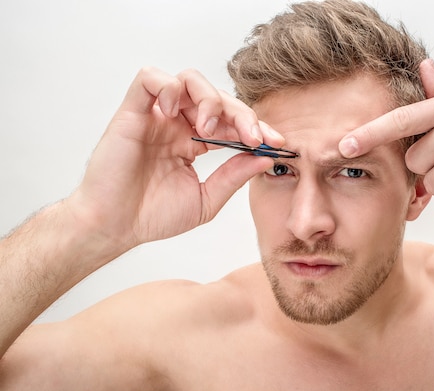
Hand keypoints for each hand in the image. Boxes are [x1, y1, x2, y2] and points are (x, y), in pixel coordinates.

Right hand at [69, 67, 281, 251]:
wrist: (115, 227)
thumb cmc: (152, 215)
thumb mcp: (206, 199)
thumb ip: (234, 176)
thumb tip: (266, 157)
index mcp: (194, 142)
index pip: (232, 121)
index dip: (256, 126)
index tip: (276, 142)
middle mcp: (177, 124)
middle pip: (217, 97)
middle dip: (241, 113)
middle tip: (252, 137)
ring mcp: (156, 116)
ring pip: (188, 80)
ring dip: (208, 98)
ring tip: (209, 128)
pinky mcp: (132, 111)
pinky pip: (149, 78)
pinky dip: (167, 88)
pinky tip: (173, 115)